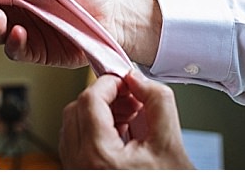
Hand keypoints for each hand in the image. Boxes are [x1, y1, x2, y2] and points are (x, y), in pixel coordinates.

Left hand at [60, 70, 193, 168]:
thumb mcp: (170, 143)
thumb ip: (157, 101)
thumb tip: (137, 79)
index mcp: (99, 156)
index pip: (90, 100)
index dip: (110, 83)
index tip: (127, 81)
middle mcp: (80, 165)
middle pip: (77, 109)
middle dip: (105, 97)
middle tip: (132, 99)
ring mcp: (77, 170)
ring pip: (73, 124)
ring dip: (99, 112)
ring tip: (131, 117)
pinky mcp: (80, 173)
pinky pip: (76, 142)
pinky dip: (95, 129)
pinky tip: (122, 133)